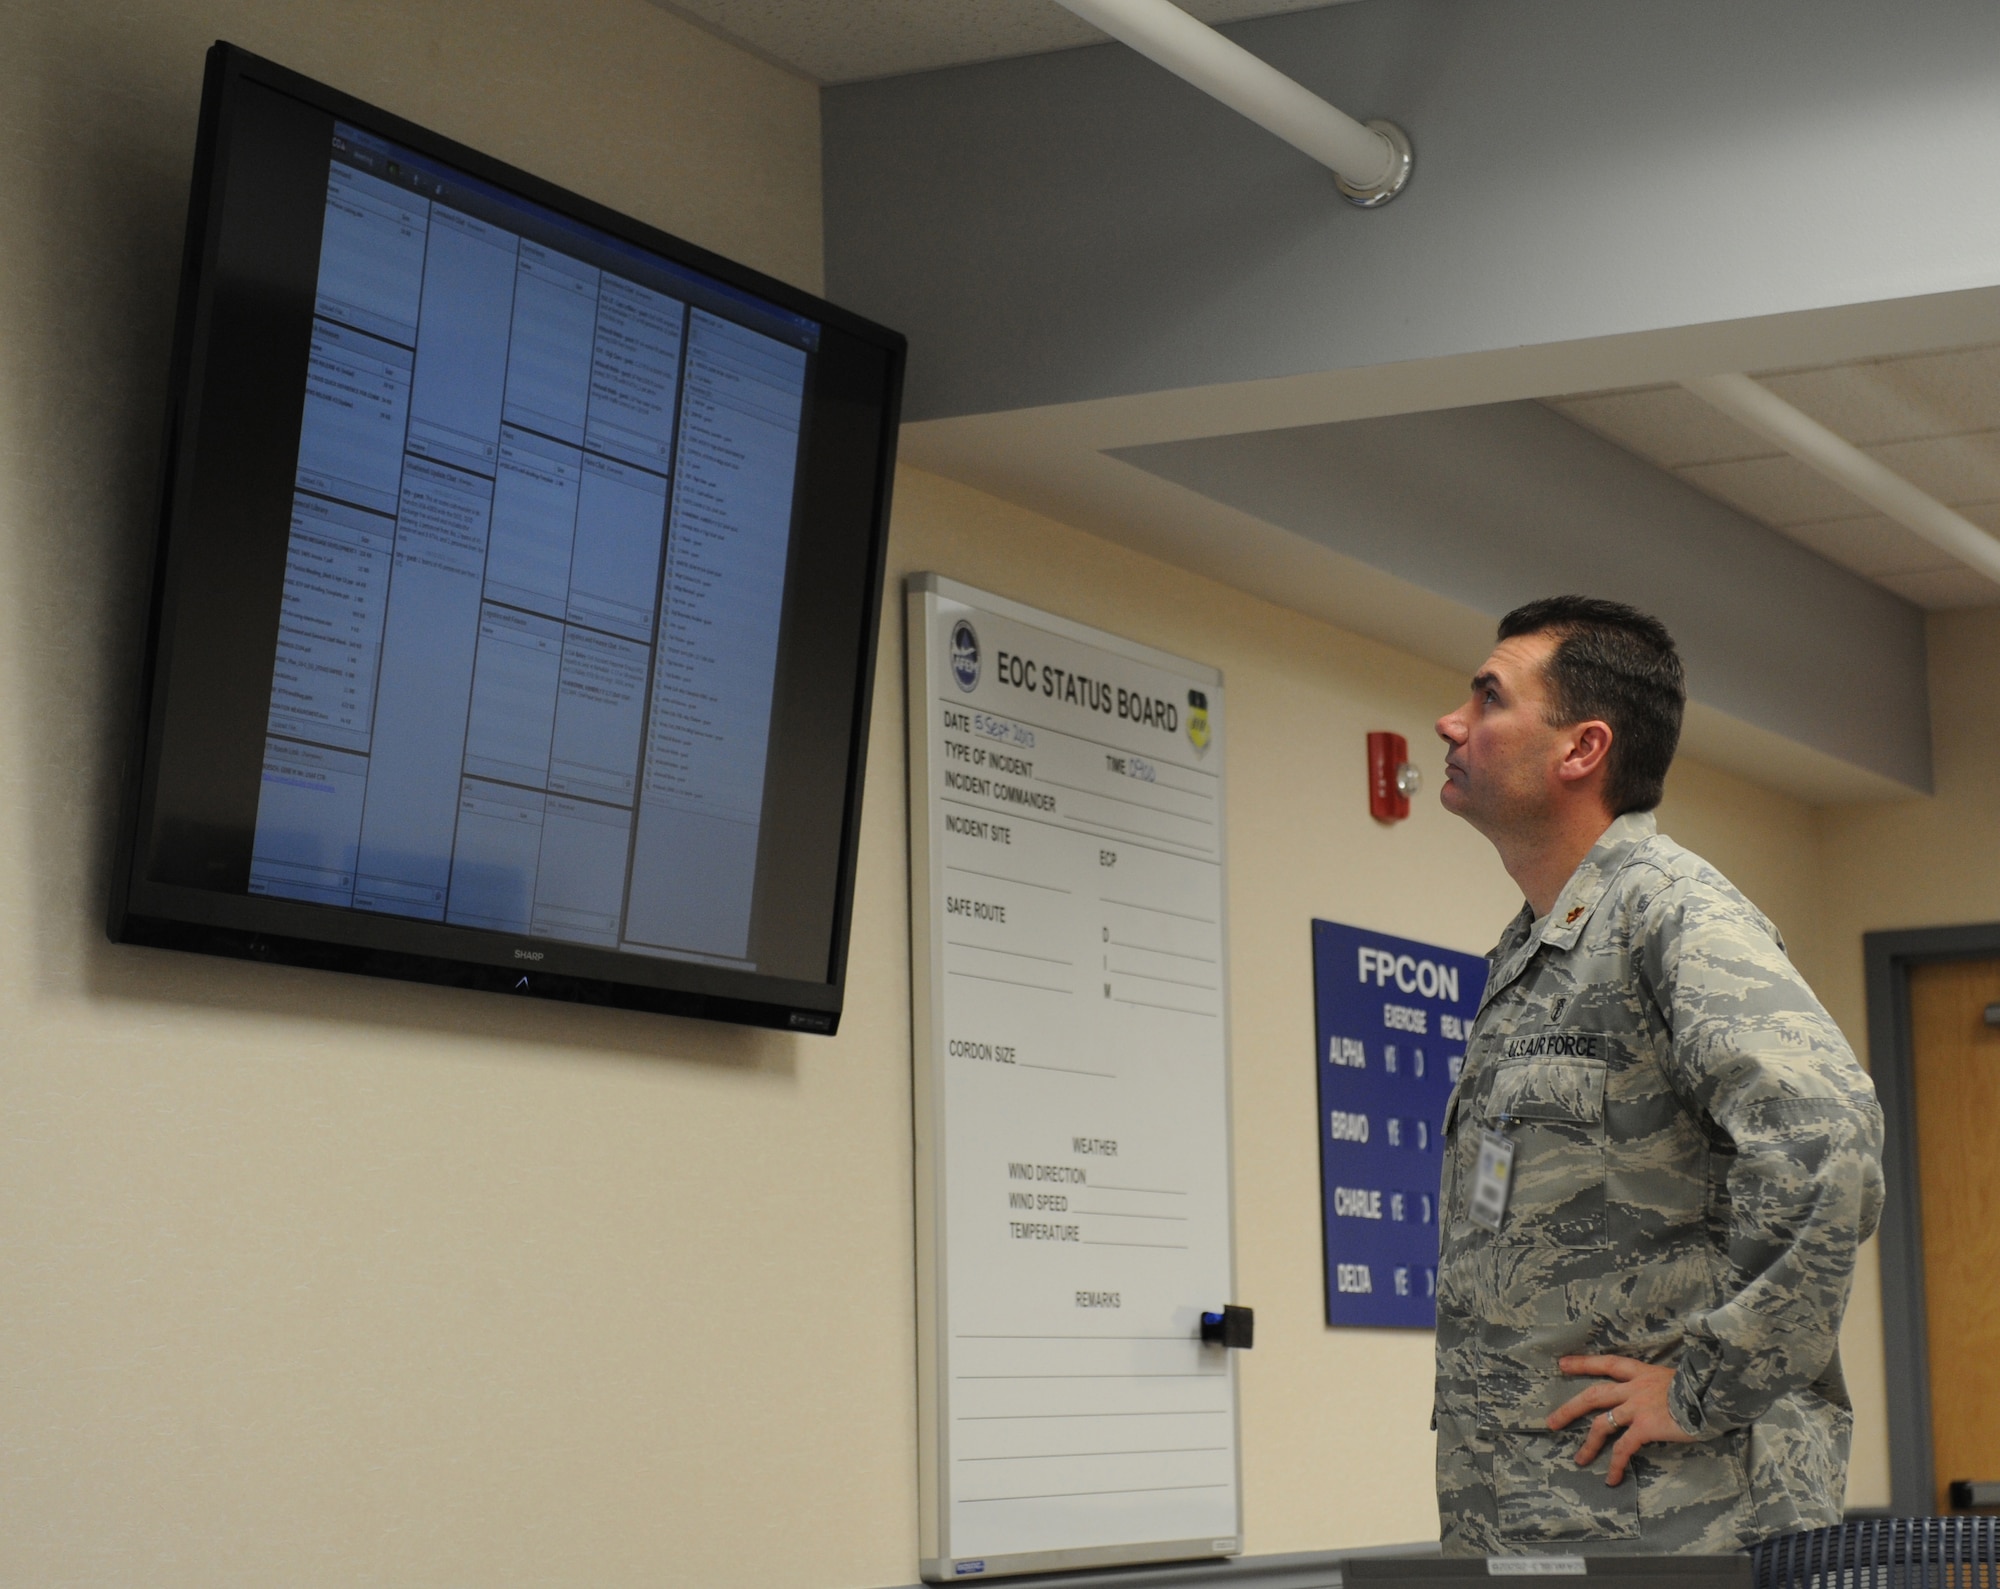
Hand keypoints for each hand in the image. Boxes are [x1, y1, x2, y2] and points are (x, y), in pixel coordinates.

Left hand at [1547, 1354, 1694, 1485]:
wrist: (1715, 1394)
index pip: (1606, 1364)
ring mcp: (1637, 1407)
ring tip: (1579, 1459)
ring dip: (1588, 1444)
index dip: (1583, 1364)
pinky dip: (1616, 1465)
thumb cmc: (1703, 1387)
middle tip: (1552, 1422)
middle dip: (1570, 1409)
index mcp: (1641, 1373)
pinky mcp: (1645, 1426)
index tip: (1562, 1364)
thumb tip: (1661, 1396)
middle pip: (1593, 1395)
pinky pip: (1624, 1448)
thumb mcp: (1677, 1378)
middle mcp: (1634, 1388)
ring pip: (1602, 1424)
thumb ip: (1661, 1386)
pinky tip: (1612, 1479)